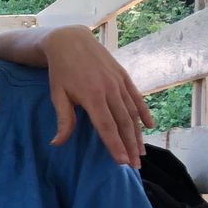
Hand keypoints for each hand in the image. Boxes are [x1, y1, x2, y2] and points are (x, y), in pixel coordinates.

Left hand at [41, 25, 151, 167]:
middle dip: (130, 146)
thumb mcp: (57, 95)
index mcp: (92, 96)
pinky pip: (136, 97)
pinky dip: (144, 112)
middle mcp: (110, 90)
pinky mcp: (124, 76)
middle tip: (135, 167)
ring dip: (138, 134)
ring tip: (141, 153)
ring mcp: (119, 82)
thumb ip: (63, 120)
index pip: (106, 127)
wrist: (70, 41)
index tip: (122, 162)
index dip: (115, 145)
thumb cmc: (61, 71)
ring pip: (132, 112)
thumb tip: (57, 143)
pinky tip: (149, 126)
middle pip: (123, 123)